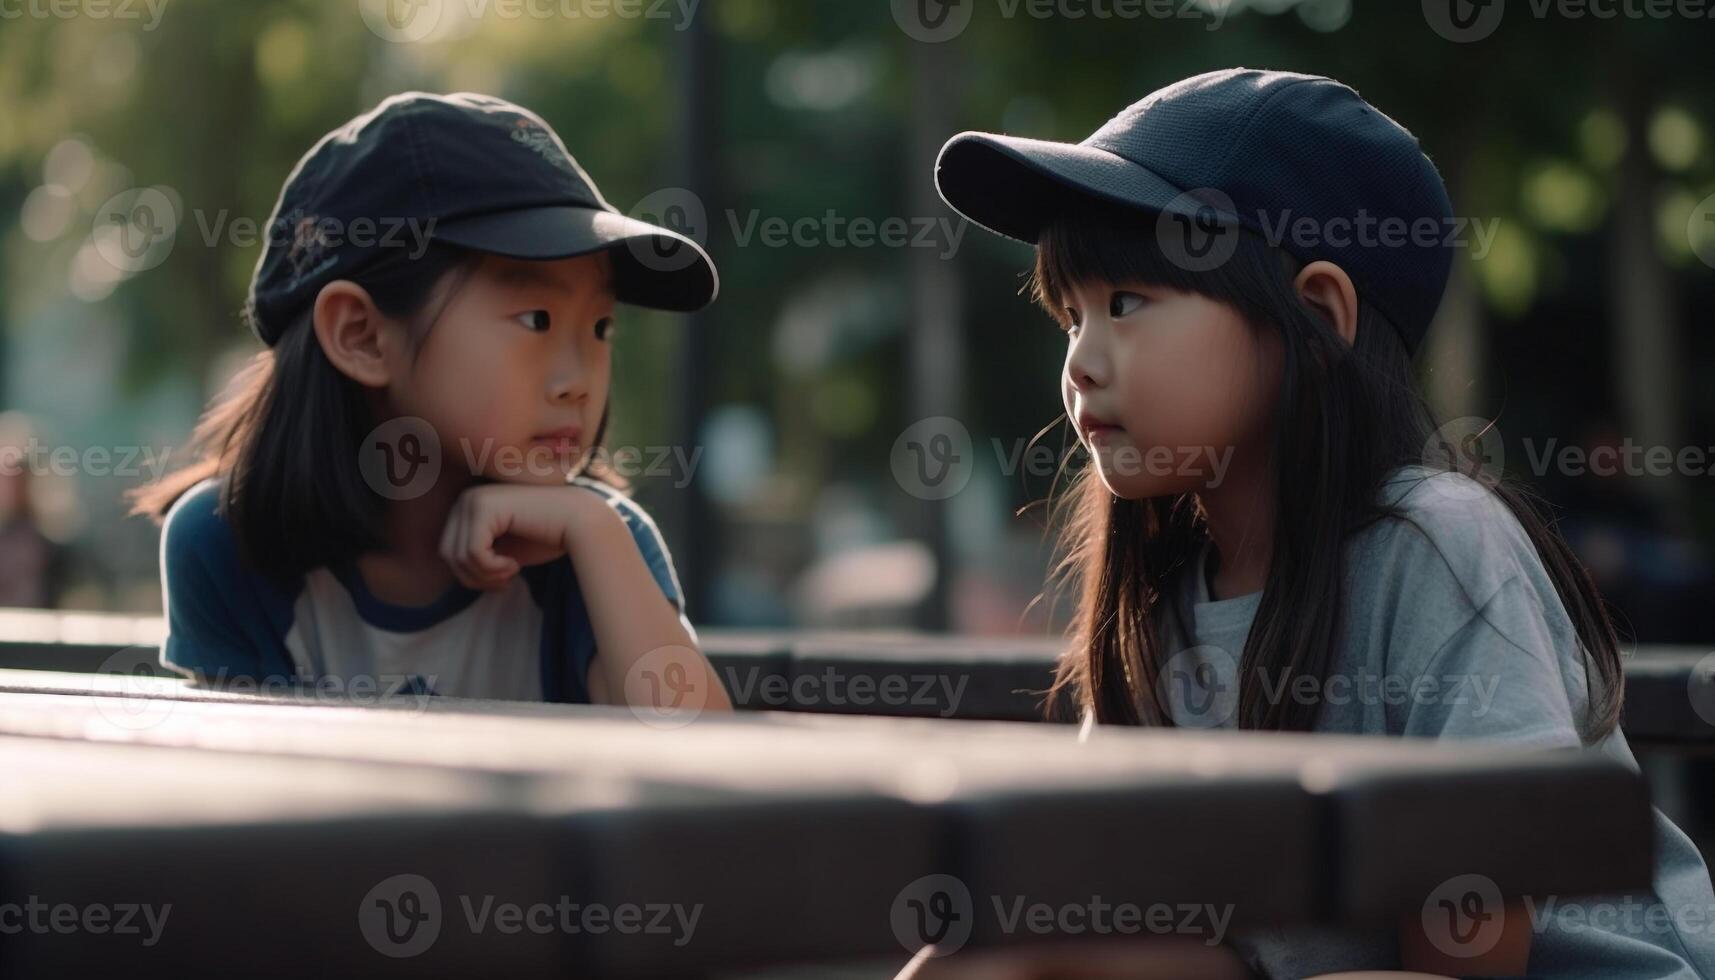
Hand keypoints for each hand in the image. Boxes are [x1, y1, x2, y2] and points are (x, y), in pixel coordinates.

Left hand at [439, 482, 608, 590]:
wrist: (581, 521)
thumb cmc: (548, 536)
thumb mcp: (505, 549)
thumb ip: (478, 557)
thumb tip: (455, 576)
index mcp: (469, 507)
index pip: (449, 552)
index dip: (472, 576)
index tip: (501, 581)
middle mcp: (466, 498)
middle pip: (447, 554)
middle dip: (475, 578)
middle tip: (505, 583)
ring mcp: (473, 500)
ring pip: (458, 556)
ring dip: (485, 576)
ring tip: (511, 574)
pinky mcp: (484, 507)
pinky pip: (472, 552)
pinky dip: (492, 568)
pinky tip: (515, 566)